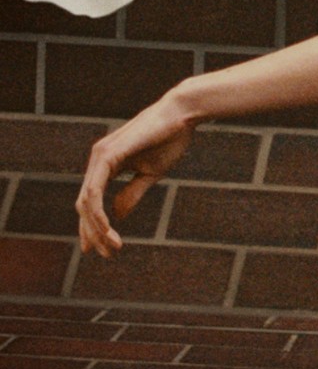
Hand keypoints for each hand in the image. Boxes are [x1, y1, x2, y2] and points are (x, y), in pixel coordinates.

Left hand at [77, 92, 198, 256]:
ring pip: (86, 201)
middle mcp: (97, 160)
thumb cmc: (170, 139)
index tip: (101, 249)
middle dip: (93, 233)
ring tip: (112, 246)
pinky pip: (94, 190)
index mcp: (106, 165)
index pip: (91, 201)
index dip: (93, 226)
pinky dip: (97, 211)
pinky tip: (107, 227)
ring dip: (96, 227)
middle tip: (107, 254)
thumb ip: (131, 193)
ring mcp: (99, 156)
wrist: (181, 115)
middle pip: (84, 205)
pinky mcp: (107, 155)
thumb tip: (117, 215)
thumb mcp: (151, 173)